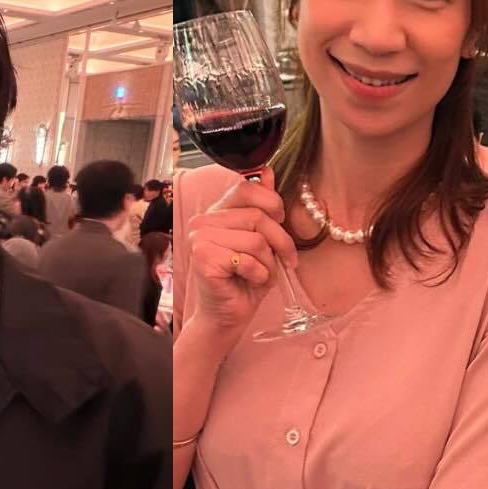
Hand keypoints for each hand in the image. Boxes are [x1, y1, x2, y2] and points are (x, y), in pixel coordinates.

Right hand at [185, 175, 297, 348]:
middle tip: (287, 260)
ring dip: (269, 263)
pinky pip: (247, 260)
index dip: (272, 203)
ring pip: (255, 239)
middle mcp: (203, 220)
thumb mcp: (261, 241)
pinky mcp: (203, 258)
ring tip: (262, 275)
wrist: (226, 317)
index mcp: (216, 211)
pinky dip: (259, 274)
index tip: (282, 222)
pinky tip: (250, 281)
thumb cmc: (244, 280)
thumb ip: (262, 207)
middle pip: (257, 216)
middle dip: (281, 241)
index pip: (246, 188)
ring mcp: (200, 238)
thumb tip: (266, 171)